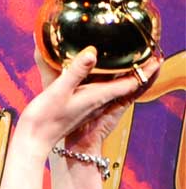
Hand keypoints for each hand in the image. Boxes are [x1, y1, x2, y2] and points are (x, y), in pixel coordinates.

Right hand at [18, 45, 161, 155]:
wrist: (32, 140)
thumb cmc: (45, 120)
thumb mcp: (58, 91)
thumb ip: (76, 71)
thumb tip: (92, 52)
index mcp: (97, 97)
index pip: (130, 83)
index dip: (146, 70)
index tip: (157, 56)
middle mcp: (96, 100)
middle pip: (123, 81)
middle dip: (135, 66)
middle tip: (145, 48)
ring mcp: (86, 103)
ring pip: (109, 83)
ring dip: (118, 70)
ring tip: (124, 52)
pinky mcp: (75, 103)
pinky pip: (94, 86)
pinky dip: (99, 75)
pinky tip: (91, 66)